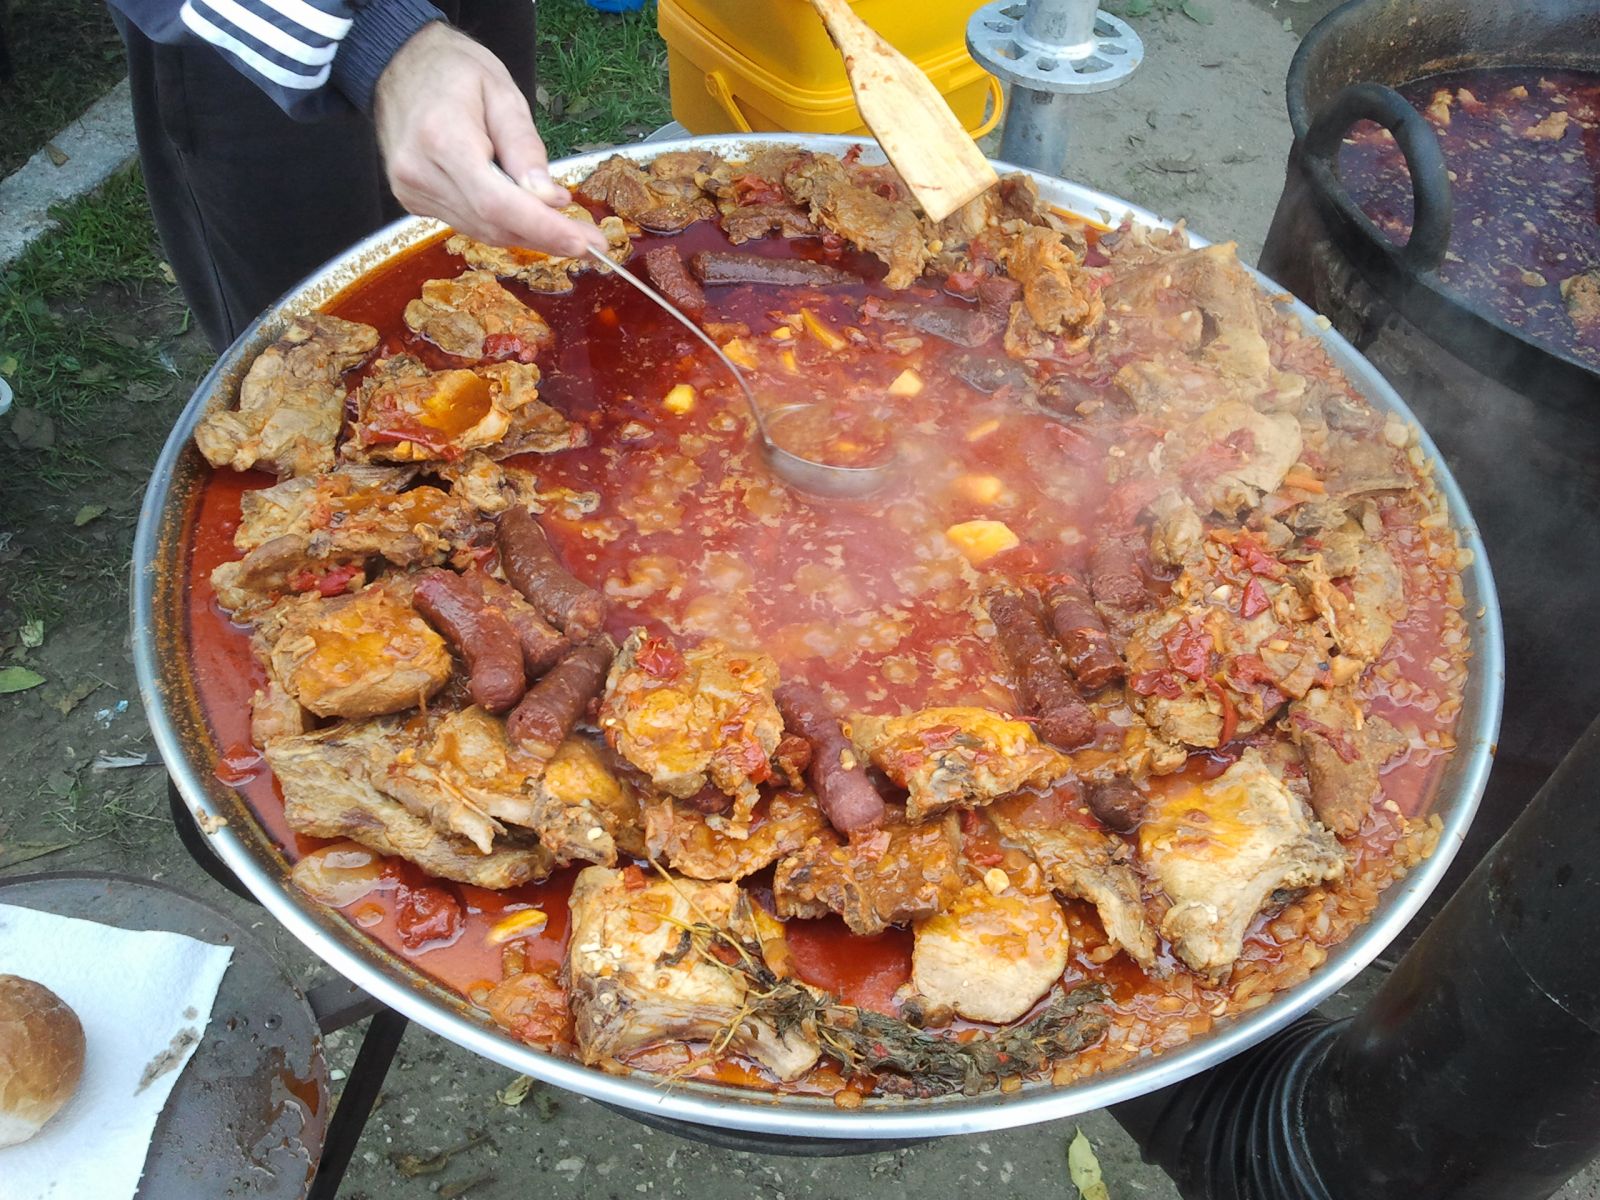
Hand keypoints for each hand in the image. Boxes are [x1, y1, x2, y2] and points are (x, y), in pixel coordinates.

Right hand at [375, 23, 606, 256]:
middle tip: (593, 243)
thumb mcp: (502, 92)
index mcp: (442, 138)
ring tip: (568, 231)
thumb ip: (524, 147)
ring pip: (483, 231)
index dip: (544, 229)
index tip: (586, 243)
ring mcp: (412, 191)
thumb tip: (549, 198)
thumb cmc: (454, 70)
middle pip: (493, 225)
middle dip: (548, 237)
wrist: (400, 63)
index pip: (498, 203)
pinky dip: (503, 225)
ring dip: (529, 235)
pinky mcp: (413, 200)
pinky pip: (469, 224)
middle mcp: (420, 173)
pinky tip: (527, 214)